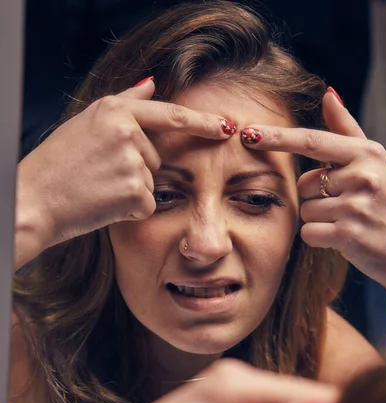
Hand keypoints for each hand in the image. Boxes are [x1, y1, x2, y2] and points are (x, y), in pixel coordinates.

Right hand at [15, 78, 234, 264]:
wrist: (34, 200)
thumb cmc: (56, 165)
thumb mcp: (86, 123)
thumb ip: (124, 103)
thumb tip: (151, 83)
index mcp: (114, 110)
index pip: (170, 115)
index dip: (201, 123)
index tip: (226, 127)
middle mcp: (126, 130)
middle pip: (156, 158)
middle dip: (136, 171)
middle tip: (99, 177)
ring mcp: (131, 160)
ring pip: (151, 182)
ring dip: (131, 191)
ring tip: (98, 189)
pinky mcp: (134, 191)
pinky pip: (147, 205)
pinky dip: (129, 210)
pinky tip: (104, 205)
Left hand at [240, 90, 385, 301]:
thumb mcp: (373, 160)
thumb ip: (346, 129)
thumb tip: (327, 94)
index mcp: (366, 153)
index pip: (312, 141)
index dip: (277, 138)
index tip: (248, 133)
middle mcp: (363, 176)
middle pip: (304, 184)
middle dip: (315, 196)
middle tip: (346, 205)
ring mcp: (356, 206)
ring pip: (305, 210)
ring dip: (319, 219)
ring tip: (347, 221)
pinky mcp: (348, 234)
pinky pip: (308, 232)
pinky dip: (320, 237)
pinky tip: (342, 237)